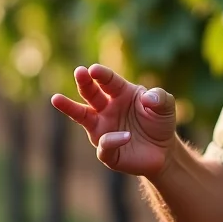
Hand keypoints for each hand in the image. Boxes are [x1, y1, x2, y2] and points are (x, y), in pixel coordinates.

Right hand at [51, 64, 176, 177]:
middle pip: (91, 93)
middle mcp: (107, 109)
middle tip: (80, 72)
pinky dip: (112, 140)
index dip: (101, 75)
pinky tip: (126, 137)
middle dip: (84, 82)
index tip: (93, 69)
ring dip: (70, 107)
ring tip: (56, 98)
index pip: (108, 81)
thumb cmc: (160, 122)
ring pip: (82, 116)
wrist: (164, 151)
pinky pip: (104, 144)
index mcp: (121, 93)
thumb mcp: (166, 106)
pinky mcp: (107, 151)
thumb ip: (160, 97)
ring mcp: (104, 129)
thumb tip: (148, 97)